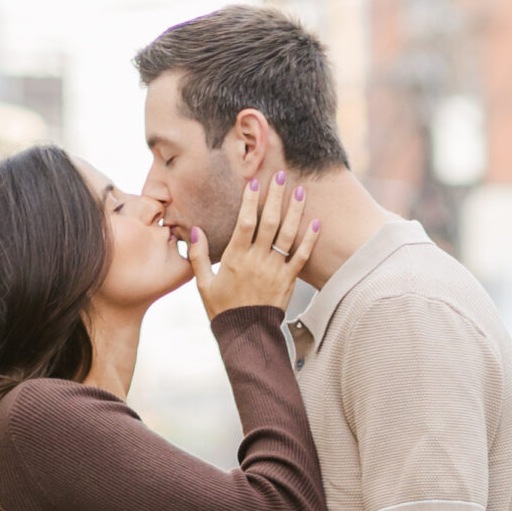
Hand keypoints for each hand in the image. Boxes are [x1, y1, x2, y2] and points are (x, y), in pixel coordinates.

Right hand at [187, 172, 318, 321]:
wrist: (245, 335)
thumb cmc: (222, 309)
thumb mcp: (203, 283)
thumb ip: (199, 255)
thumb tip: (195, 229)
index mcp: (235, 258)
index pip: (245, 222)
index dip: (250, 201)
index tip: (254, 182)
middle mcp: (257, 260)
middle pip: (269, 222)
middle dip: (275, 196)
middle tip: (280, 175)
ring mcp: (275, 270)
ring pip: (288, 235)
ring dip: (295, 211)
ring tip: (300, 190)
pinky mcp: (289, 281)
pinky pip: (302, 257)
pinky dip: (310, 239)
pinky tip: (316, 222)